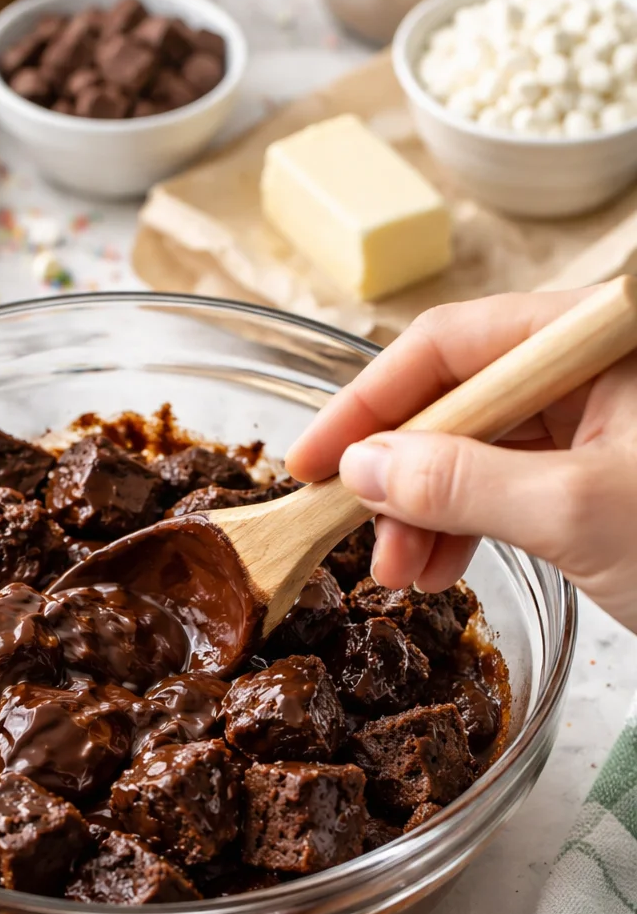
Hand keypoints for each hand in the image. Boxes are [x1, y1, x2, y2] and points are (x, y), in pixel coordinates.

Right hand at [285, 288, 636, 634]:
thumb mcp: (576, 514)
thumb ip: (461, 483)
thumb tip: (364, 467)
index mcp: (599, 339)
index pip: (453, 343)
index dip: (369, 402)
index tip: (310, 460)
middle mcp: (595, 368)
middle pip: (460, 396)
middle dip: (400, 472)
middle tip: (359, 540)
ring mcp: (601, 421)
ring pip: (480, 448)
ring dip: (428, 510)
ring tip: (405, 575)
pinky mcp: (602, 472)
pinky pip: (511, 484)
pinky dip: (469, 526)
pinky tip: (444, 568)